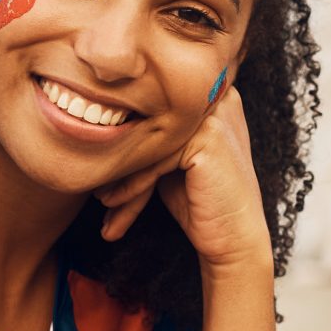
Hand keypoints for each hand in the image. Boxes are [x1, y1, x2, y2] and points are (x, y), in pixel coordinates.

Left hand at [94, 88, 270, 271]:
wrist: (234, 238)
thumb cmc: (200, 200)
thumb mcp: (170, 159)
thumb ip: (150, 133)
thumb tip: (96, 117)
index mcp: (208, 92)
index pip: (151, 113)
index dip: (123, 144)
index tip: (99, 175)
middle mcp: (215, 95)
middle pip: (149, 126)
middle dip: (119, 163)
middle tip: (98, 194)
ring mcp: (214, 114)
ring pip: (148, 144)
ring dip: (120, 178)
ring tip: (103, 203)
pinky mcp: (207, 138)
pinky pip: (155, 160)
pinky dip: (132, 185)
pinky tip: (116, 205)